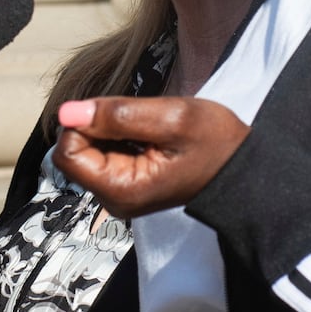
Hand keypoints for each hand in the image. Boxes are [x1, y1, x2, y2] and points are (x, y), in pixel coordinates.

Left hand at [51, 96, 248, 217]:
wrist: (243, 168)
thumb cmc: (215, 143)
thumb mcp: (171, 118)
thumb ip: (117, 114)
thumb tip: (67, 111)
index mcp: (121, 189)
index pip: (68, 153)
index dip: (83, 124)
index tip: (116, 112)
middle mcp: (113, 199)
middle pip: (75, 153)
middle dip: (98, 126)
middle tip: (139, 120)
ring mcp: (119, 194)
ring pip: (88, 151)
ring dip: (109, 130)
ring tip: (148, 129)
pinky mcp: (125, 185)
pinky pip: (103, 154)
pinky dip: (118, 137)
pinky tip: (146, 137)